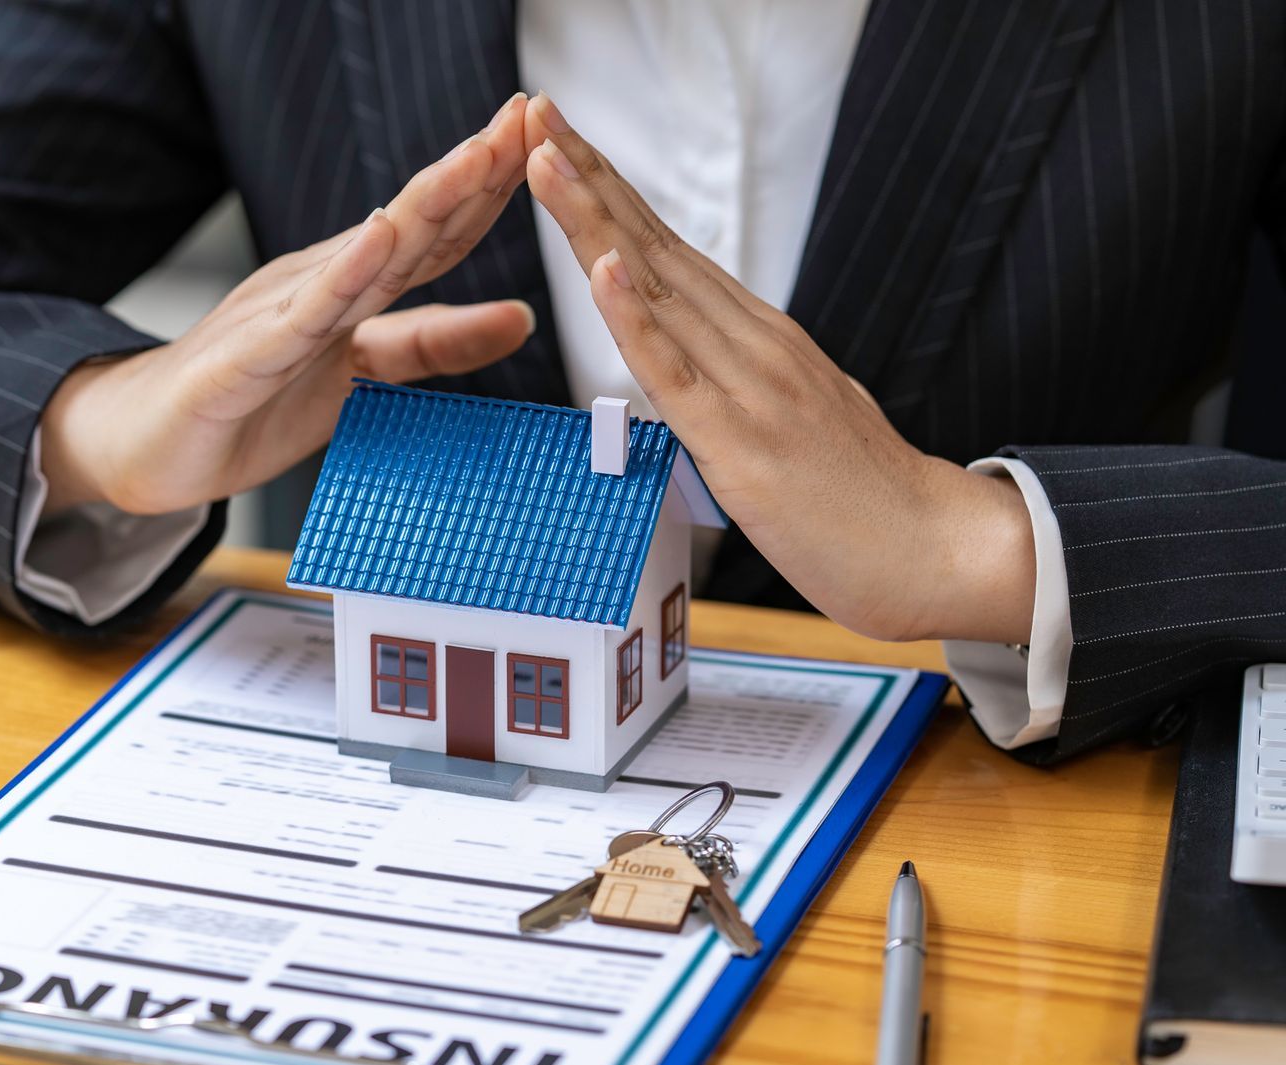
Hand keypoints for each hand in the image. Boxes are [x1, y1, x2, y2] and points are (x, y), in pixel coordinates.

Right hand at [41, 93, 536, 516]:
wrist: (145, 444)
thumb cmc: (248, 403)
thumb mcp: (363, 377)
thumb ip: (432, 346)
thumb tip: (518, 318)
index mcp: (350, 283)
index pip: (435, 231)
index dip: (492, 188)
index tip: (548, 140)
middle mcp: (318, 280)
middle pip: (410, 223)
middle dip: (472, 170)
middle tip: (528, 116)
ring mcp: (279, 311)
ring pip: (366, 253)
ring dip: (424, 203)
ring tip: (477, 159)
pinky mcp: (246, 356)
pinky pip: (302, 314)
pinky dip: (342, 275)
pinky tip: (377, 237)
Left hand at [521, 94, 1034, 644]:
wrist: (933, 549)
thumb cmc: (858, 500)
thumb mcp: (788, 423)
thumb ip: (739, 388)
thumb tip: (692, 380)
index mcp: (758, 337)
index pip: (667, 250)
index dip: (611, 193)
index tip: (560, 142)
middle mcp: (752, 341)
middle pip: (653, 245)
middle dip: (589, 178)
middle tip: (536, 111)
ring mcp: (749, 383)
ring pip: (655, 288)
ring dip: (594, 221)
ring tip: (546, 158)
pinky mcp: (741, 438)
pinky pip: (675, 369)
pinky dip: (634, 315)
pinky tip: (602, 268)